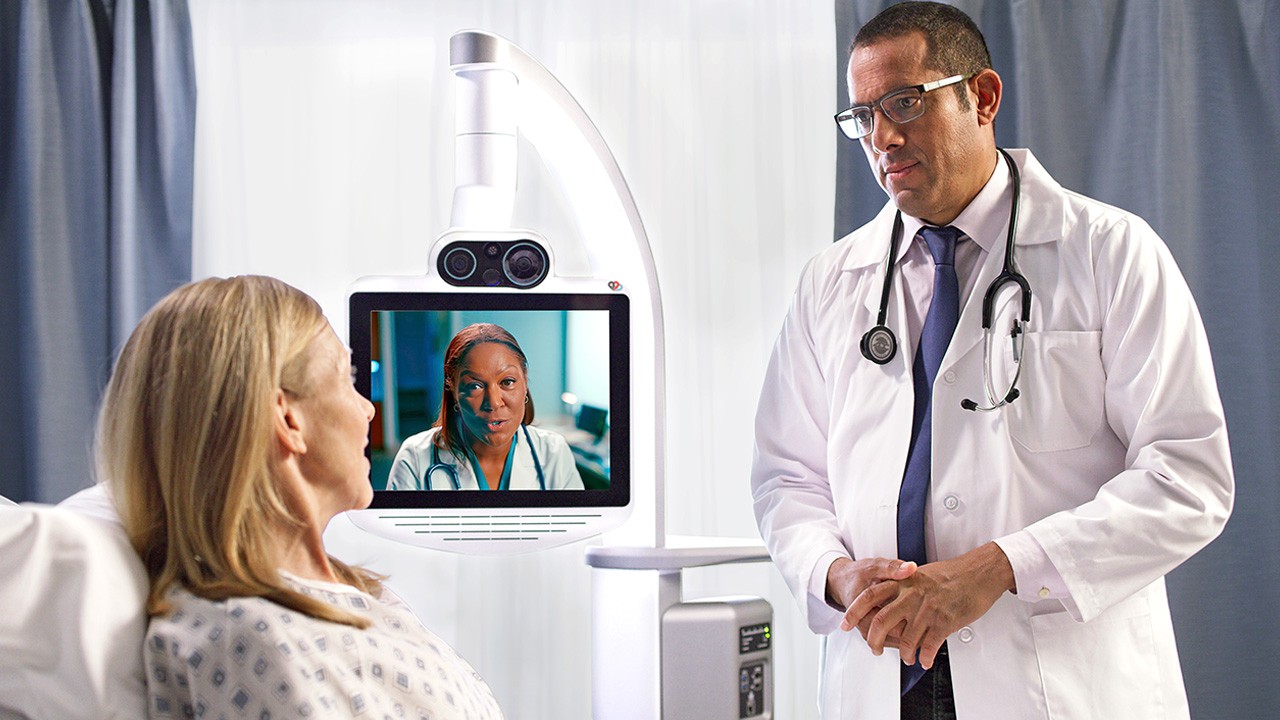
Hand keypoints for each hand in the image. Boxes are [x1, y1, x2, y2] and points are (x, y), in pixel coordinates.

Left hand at [841, 542, 1014, 668]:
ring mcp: (927, 610)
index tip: (845, 625)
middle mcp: (911, 595)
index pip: (869, 597)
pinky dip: (925, 658)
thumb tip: (892, 600)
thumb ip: (904, 587)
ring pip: (905, 639)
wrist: (978, 573)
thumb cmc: (953, 574)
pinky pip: (929, 646)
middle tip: (874, 650)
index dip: (854, 612)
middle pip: (881, 621)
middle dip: (874, 641)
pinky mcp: (944, 622)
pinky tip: (926, 661)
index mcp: (903, 582)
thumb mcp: (920, 576)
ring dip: (904, 654)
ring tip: (907, 658)